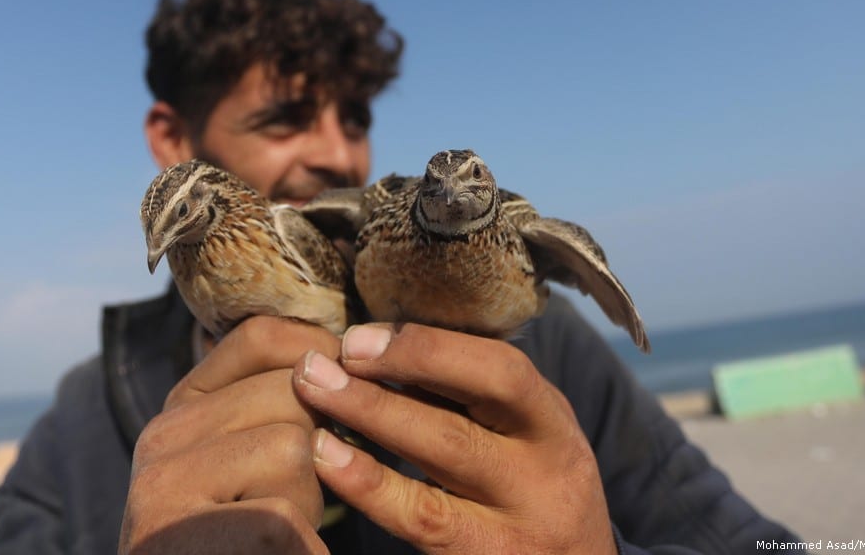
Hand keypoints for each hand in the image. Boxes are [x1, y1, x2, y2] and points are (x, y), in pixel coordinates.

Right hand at [118, 316, 340, 554]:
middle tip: (290, 497)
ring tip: (272, 538)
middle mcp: (161, 435)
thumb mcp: (251, 463)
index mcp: (182, 408)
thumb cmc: (239, 543)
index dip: (322, 354)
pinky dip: (301, 551)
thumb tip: (354, 346)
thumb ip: (277, 407)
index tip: (347, 392)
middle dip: (321, 447)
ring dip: (309, 503)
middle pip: (293, 392)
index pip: (262, 337)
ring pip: (296, 449)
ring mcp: (163, 487)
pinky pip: (285, 519)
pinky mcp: (181, 536)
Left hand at [292, 323, 617, 554]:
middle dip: (385, 381)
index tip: (364, 337)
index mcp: (553, 425)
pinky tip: (324, 456)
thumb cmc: (528, 485)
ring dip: (367, 418)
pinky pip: (416, 520)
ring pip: (436, 469)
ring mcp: (514, 528)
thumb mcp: (525, 431)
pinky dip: (364, 484)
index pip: (502, 372)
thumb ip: (473, 391)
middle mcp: (543, 476)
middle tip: (321, 359)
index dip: (429, 349)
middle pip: (460, 425)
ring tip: (311, 392)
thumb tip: (383, 337)